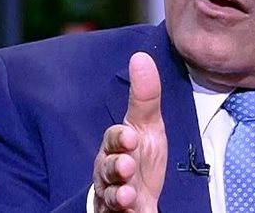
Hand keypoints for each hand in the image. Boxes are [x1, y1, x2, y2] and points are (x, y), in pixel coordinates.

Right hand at [93, 52, 166, 212]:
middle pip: (106, 169)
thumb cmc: (140, 157)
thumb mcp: (148, 126)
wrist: (141, 196)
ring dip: (117, 194)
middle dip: (114, 167)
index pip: (113, 140)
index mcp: (116, 147)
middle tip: (126, 165)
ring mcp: (113, 196)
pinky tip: (134, 210)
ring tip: (128, 194)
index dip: (119, 138)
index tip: (131, 135)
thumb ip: (145, 96)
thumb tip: (140, 56)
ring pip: (109, 195)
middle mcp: (109, 172)